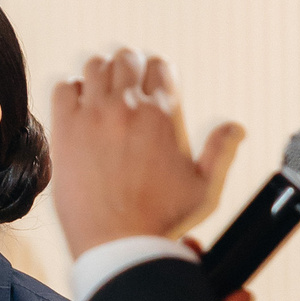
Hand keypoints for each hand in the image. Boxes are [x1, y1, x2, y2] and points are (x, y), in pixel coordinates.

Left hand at [49, 50, 243, 258]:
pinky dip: (71, 90)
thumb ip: (220, 152)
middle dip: (128, 66)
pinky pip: (64, 87)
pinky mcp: (66, 129)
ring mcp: (95, 115)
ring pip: (94, 66)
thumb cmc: (161, 220)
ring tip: (100, 94)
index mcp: (164, 115)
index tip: (150, 85)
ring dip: (99, 74)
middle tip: (124, 85)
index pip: (160, 65)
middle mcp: (129, 107)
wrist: (118, 242)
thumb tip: (236, 127)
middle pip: (127, 58)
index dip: (156, 72)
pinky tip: (77, 108)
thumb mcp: (203, 189)